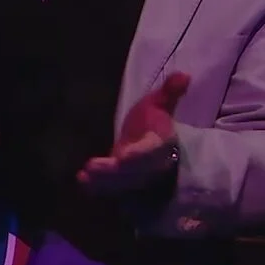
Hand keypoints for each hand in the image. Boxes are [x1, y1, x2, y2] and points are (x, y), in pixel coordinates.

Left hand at [78, 73, 188, 193]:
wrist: (150, 142)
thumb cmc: (152, 121)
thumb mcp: (160, 103)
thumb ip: (170, 91)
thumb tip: (183, 75)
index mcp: (160, 143)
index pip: (152, 151)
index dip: (139, 154)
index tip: (124, 156)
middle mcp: (151, 164)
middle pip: (134, 173)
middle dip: (114, 172)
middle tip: (91, 166)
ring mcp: (138, 178)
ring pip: (122, 184)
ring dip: (102, 182)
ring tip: (84, 175)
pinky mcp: (125, 186)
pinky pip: (113, 190)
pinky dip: (98, 188)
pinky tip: (82, 181)